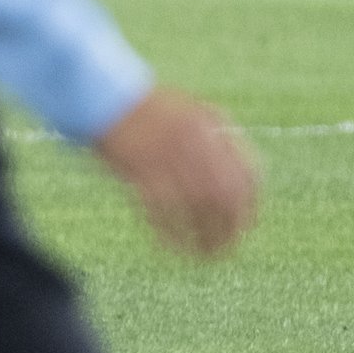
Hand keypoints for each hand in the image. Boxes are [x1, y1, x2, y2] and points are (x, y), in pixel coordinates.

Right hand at [94, 87, 259, 257]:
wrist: (103, 95)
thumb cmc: (143, 109)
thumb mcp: (187, 113)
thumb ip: (213, 139)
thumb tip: (235, 177)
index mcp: (210, 127)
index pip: (247, 175)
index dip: (250, 207)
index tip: (246, 226)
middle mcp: (195, 142)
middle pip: (226, 197)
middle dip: (230, 230)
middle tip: (225, 250)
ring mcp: (167, 155)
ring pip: (198, 209)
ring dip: (203, 238)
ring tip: (202, 257)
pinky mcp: (140, 170)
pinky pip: (163, 212)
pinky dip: (170, 234)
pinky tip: (171, 246)